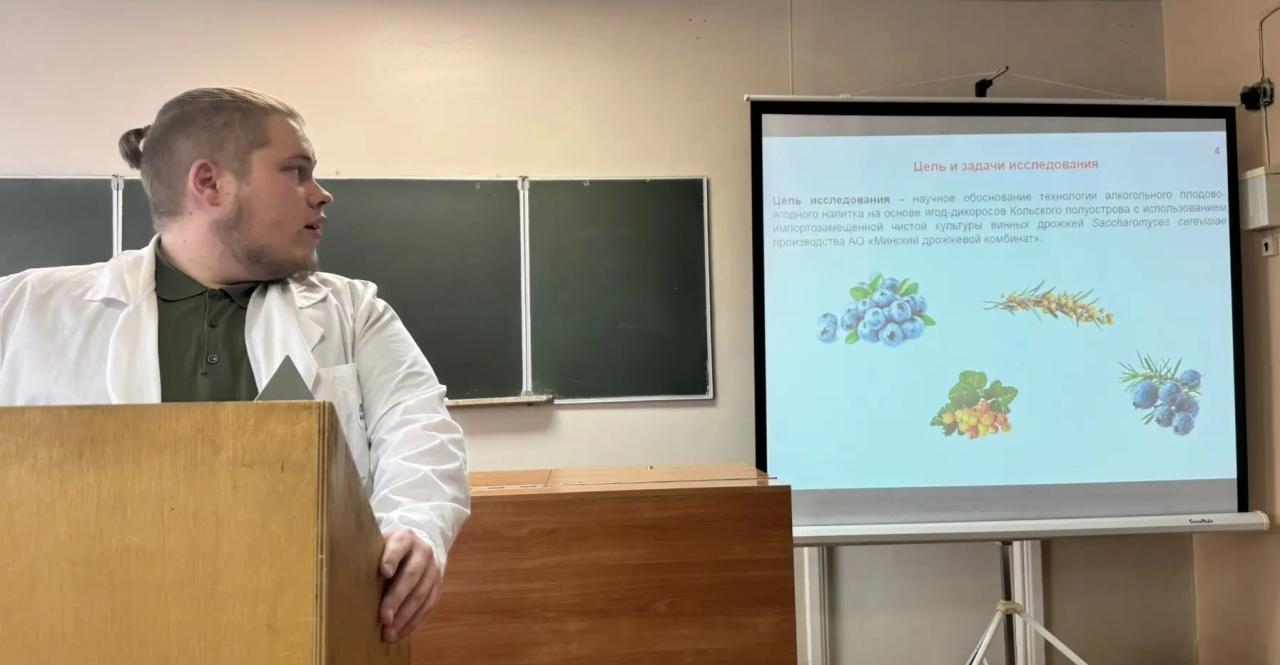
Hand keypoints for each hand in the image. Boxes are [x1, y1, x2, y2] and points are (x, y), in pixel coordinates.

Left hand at [378, 528, 441, 642]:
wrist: (420, 548)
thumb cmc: (390, 550)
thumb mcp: (381, 544)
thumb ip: (370, 555)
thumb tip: (343, 576)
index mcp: (406, 538)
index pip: (399, 546)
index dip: (392, 558)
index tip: (384, 572)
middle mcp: (423, 552)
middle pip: (411, 575)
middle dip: (397, 598)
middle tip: (383, 617)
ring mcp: (433, 570)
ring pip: (421, 595)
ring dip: (405, 616)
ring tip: (389, 633)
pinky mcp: (437, 587)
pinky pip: (428, 607)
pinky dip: (413, 622)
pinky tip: (399, 633)